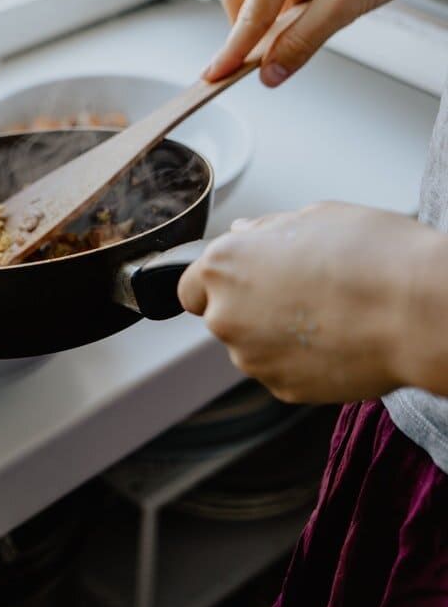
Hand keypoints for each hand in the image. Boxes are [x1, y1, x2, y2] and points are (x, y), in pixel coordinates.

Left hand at [178, 202, 447, 403]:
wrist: (416, 311)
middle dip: (249, 306)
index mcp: (224, 265)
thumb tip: (245, 233)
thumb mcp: (315, 216)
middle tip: (300, 290)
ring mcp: (253, 358)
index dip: (217, 282)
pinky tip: (337, 338)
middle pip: (221, 316)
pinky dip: (300, 360)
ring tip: (327, 313)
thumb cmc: (371, 254)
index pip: (190, 286)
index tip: (244, 279)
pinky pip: (281, 371)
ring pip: (252, 346)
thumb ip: (267, 229)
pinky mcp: (283, 389)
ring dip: (275, 335)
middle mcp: (226, 315)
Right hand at [204, 0, 447, 86]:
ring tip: (316, 27)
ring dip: (275, 22)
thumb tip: (270, 72)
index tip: (213, 76)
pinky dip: (291, 12)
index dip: (233, 49)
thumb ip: (302, 42)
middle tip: (266, 64)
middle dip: (251, 33)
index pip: (249, 10)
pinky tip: (319, 14)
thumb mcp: (347, 4)